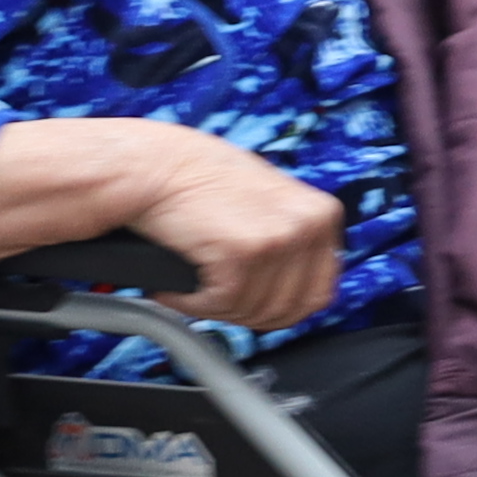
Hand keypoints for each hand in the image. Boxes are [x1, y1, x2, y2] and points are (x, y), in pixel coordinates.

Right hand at [0, 116, 342, 331]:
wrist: (153, 165)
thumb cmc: (197, 180)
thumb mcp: (267, 203)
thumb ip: (289, 239)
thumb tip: (294, 284)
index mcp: (323, 214)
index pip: (318, 294)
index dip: (276, 308)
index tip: (247, 303)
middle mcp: (310, 224)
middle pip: (286, 310)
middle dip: (244, 311)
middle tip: (212, 294)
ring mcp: (280, 238)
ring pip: (253, 311)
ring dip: (215, 306)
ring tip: (193, 282)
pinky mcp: (245, 253)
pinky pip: (223, 305)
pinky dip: (192, 302)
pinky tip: (176, 283)